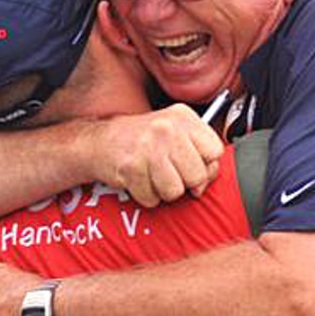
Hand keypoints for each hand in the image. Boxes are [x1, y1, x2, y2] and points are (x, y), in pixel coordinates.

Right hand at [91, 104, 223, 207]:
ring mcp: (148, 147)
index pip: (215, 151)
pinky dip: (146, 196)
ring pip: (175, 191)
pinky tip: (139, 180)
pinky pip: (152, 199)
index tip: (192, 166)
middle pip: (197, 175)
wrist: (99, 142)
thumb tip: (209, 177)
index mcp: (183, 117)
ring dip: (164, 191)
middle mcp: (167, 128)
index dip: (206, 165)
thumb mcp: (174, 134)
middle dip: (184, 182)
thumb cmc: (141, 141)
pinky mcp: (131, 167)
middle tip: (168, 173)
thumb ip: (198, 152)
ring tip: (152, 176)